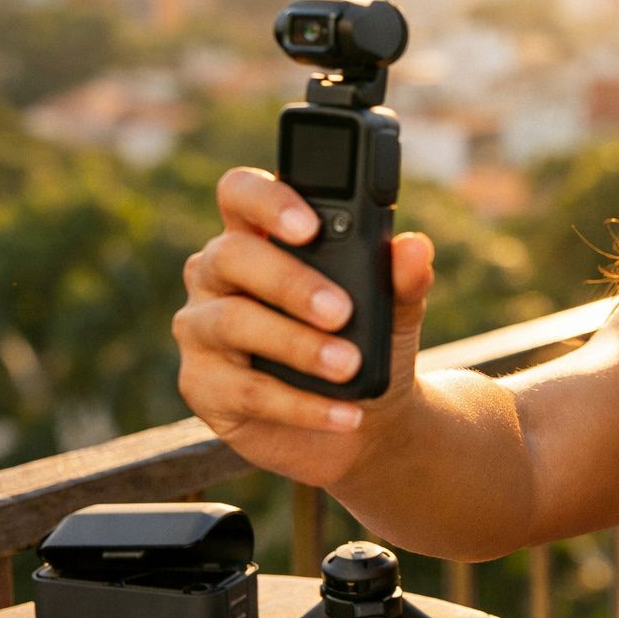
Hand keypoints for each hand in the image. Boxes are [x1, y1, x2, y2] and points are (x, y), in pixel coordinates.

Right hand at [172, 167, 434, 486]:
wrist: (371, 423)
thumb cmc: (370, 347)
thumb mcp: (397, 312)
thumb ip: (403, 279)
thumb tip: (415, 247)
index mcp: (261, 237)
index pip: (241, 194)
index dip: (267, 200)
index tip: (310, 226)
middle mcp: (220, 275)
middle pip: (231, 255)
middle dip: (289, 281)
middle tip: (342, 311)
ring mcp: (203, 328)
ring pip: (233, 322)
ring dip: (298, 345)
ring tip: (348, 366)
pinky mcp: (203, 385)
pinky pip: (245, 390)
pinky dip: (301, 405)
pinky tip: (343, 415)